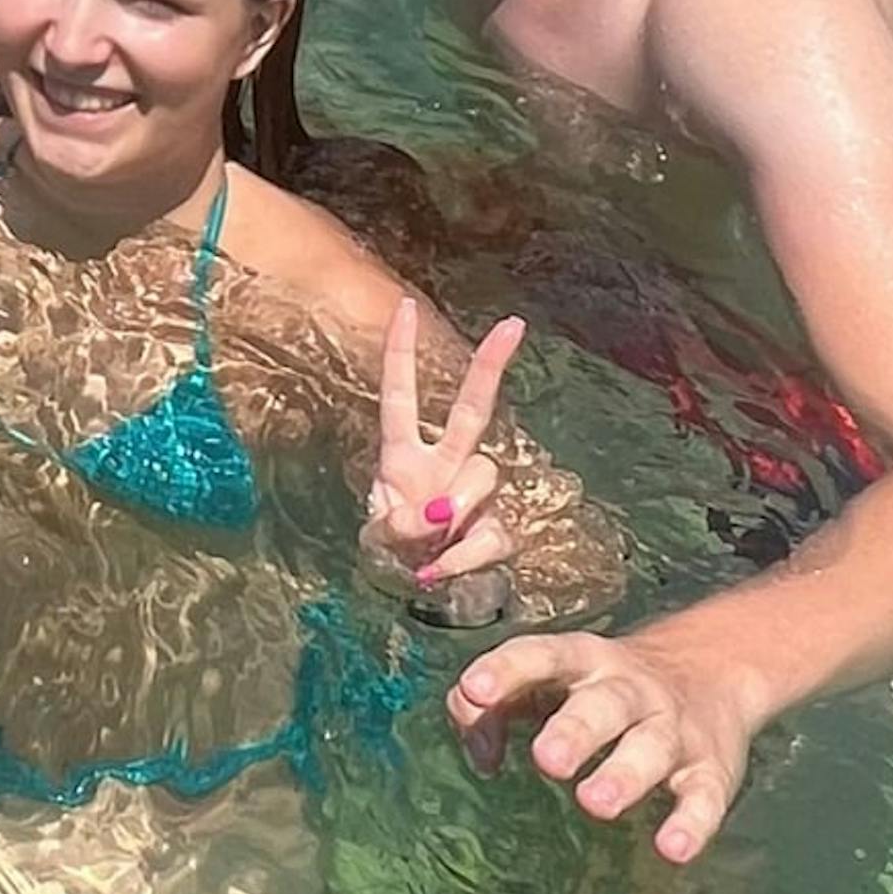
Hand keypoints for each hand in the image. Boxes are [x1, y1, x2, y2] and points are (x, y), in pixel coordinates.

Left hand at [360, 302, 528, 619]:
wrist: (417, 587)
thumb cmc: (393, 550)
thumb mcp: (379, 538)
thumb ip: (400, 524)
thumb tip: (440, 512)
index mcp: (403, 454)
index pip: (401, 395)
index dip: (400, 352)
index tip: (405, 305)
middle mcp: (443, 462)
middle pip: (472, 407)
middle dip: (491, 365)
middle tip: (513, 324)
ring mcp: (473, 492)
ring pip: (483, 476)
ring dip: (458, 509)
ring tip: (430, 544)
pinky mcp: (497, 527)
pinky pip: (492, 534)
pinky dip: (466, 555)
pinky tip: (443, 567)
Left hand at [447, 627, 757, 866]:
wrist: (713, 667)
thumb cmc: (600, 687)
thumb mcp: (551, 679)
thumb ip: (499, 707)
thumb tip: (482, 757)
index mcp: (583, 660)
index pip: (543, 654)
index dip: (507, 669)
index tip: (475, 688)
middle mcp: (631, 689)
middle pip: (604, 705)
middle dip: (575, 730)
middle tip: (547, 760)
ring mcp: (673, 729)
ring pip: (652, 747)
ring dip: (625, 774)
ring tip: (594, 803)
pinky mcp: (711, 769)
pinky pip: (705, 797)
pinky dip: (693, 823)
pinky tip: (672, 849)